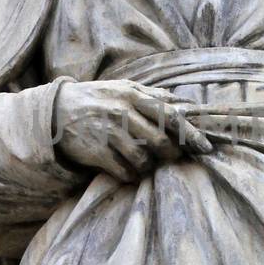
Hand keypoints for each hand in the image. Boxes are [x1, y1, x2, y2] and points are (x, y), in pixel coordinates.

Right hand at [53, 80, 211, 181]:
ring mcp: (108, 134)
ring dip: (148, 166)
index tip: (206, 148)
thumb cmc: (99, 99)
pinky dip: (130, 174)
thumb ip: (155, 96)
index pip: (169, 116)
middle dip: (171, 154)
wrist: (58, 110)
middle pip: (160, 142)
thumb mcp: (125, 89)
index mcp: (133, 96)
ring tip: (144, 161)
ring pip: (143, 160)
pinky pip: (124, 171)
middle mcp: (122, 113)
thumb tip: (187, 104)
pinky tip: (127, 168)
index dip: (191, 134)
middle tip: (172, 156)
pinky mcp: (96, 152)